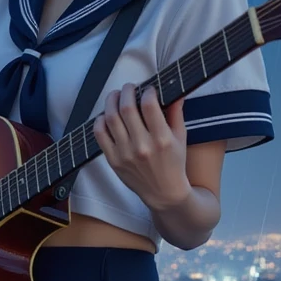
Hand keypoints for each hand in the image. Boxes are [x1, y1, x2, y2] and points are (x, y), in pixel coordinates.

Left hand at [92, 83, 190, 211]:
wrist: (164, 192)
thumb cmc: (174, 162)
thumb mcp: (181, 137)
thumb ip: (176, 113)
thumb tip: (175, 91)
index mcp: (162, 139)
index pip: (149, 105)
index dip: (147, 91)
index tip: (148, 89)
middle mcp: (142, 146)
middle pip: (126, 108)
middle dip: (126, 91)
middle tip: (129, 87)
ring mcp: (125, 154)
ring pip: (111, 118)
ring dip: (111, 101)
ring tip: (116, 95)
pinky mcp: (113, 160)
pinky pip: (100, 134)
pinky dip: (100, 120)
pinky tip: (106, 115)